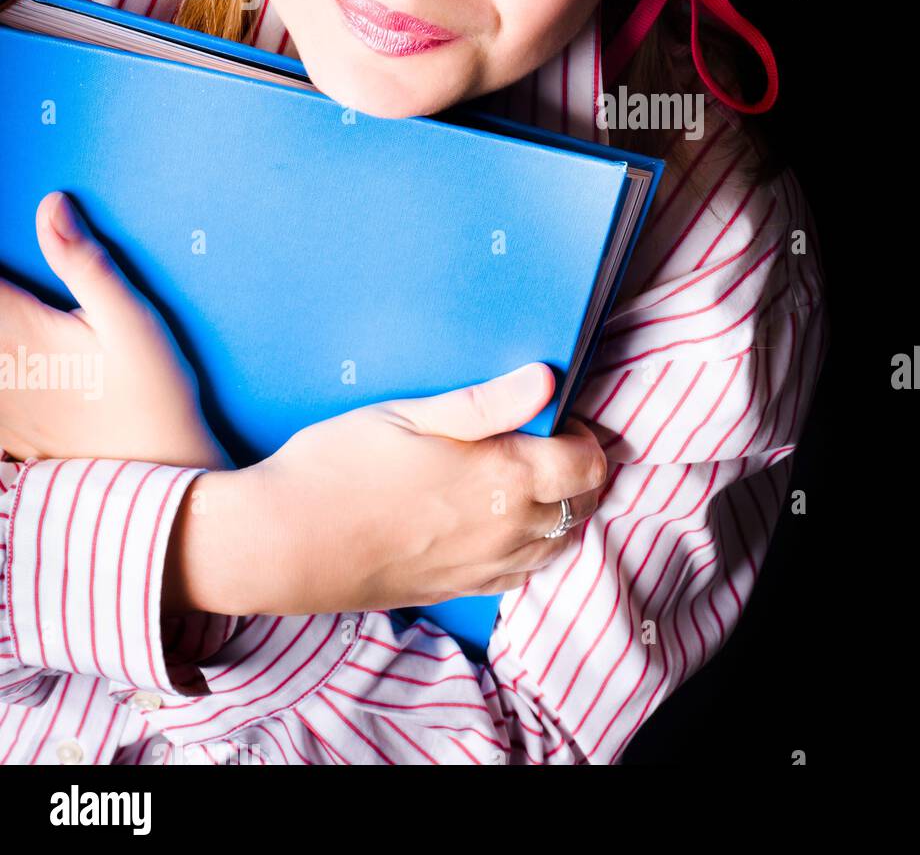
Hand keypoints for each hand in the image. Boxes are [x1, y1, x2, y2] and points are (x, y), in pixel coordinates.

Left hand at [0, 192, 231, 469]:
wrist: (161, 475)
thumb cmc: (155, 397)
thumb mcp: (134, 323)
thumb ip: (86, 265)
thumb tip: (51, 205)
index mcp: (21, 330)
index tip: (6, 228)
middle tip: (16, 295)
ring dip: (0, 327)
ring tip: (20, 334)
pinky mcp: (5, 432)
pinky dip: (1, 367)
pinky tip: (16, 359)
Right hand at [165, 363, 607, 616]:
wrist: (281, 543)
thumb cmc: (339, 465)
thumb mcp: (411, 415)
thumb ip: (486, 402)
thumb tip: (546, 379)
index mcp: (503, 477)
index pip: (587, 464)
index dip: (585, 437)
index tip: (560, 417)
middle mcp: (506, 529)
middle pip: (582, 505)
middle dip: (581, 472)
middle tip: (552, 443)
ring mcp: (483, 566)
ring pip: (558, 545)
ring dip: (563, 511)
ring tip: (535, 480)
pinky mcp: (458, 590)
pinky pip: (522, 575)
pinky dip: (534, 548)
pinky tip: (510, 524)